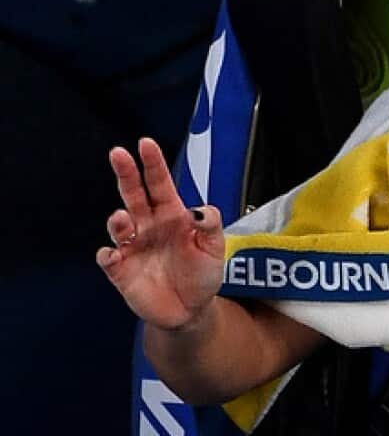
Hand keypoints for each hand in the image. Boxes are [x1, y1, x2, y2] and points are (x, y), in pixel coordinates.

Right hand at [95, 138, 224, 330]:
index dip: (152, 164)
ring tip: (123, 218)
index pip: (160, 184)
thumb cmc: (203, 273)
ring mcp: (133, 247)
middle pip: (133, 194)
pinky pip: (108, 258)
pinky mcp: (121, 271)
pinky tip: (113, 254)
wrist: (191, 309)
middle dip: (126, 173)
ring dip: (118, 219)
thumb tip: (199, 210)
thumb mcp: (215, 247)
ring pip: (118, 225)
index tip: (145, 144)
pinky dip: (107, 254)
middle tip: (118, 153)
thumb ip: (211, 225)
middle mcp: (149, 226)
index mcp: (172, 215)